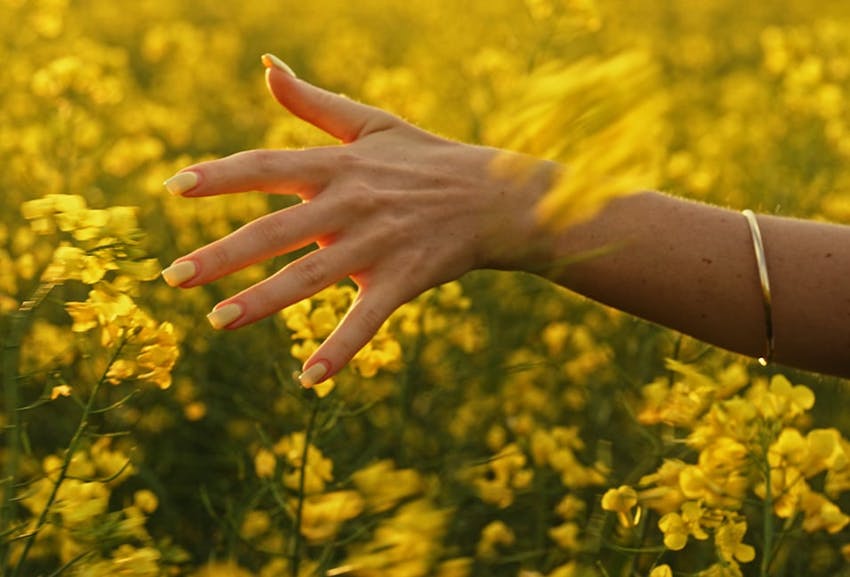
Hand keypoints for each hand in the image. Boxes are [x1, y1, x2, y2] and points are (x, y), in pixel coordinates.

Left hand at [161, 54, 555, 386]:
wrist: (496, 197)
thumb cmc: (428, 159)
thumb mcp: (372, 123)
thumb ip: (314, 103)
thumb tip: (267, 67)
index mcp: (338, 165)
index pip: (267, 166)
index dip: (220, 177)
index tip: (173, 189)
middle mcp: (351, 204)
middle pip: (276, 229)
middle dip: (223, 254)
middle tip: (173, 276)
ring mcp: (377, 244)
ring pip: (310, 276)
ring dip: (263, 301)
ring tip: (218, 321)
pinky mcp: (403, 280)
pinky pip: (366, 320)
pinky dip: (339, 350)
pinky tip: (307, 379)